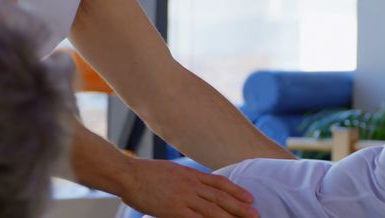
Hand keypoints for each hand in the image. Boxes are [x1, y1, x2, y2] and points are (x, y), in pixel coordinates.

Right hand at [121, 158, 258, 217]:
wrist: (127, 174)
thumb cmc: (144, 174)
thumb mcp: (170, 171)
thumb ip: (184, 179)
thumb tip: (194, 185)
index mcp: (190, 174)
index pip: (219, 183)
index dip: (236, 191)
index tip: (250, 198)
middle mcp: (191, 185)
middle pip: (220, 197)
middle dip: (240, 206)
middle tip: (257, 213)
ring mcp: (183, 197)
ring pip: (213, 209)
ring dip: (231, 217)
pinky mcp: (174, 210)